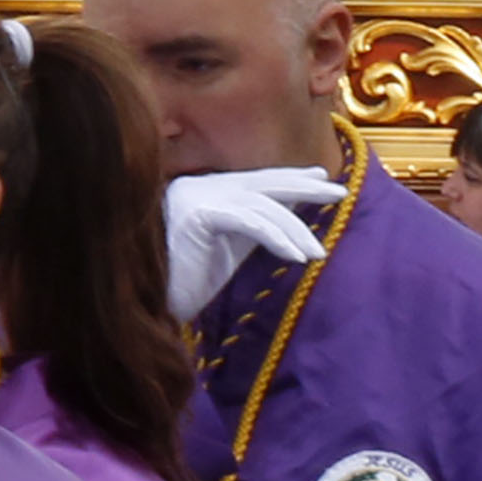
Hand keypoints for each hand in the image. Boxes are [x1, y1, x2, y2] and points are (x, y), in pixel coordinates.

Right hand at [160, 168, 342, 322]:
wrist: (142, 302)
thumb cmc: (180, 283)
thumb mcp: (224, 252)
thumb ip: (250, 232)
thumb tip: (287, 224)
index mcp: (206, 193)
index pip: (256, 182)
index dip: (290, 179)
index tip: (321, 178)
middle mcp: (202, 188)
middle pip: (263, 183)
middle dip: (304, 187)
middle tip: (339, 191)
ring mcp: (198, 197)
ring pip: (261, 207)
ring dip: (295, 232)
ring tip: (318, 254)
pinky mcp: (199, 214)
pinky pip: (249, 223)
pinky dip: (277, 239)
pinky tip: (298, 256)